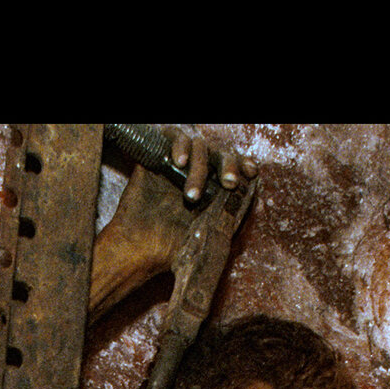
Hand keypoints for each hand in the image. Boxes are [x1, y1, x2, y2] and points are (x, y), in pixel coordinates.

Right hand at [90, 129, 259, 317]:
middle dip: (228, 165)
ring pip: (197, 146)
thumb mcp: (207, 238)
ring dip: (200, 166)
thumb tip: (252, 199)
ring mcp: (175, 165)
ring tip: (192, 194)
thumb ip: (228, 221)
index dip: (243, 164)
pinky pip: (169, 137)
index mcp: (212, 187)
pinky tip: (178, 163)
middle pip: (219, 153)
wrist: (137, 251)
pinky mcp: (154, 159)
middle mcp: (196, 172)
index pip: (233, 165)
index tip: (251, 173)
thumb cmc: (170, 250)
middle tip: (229, 182)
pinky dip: (177, 145)